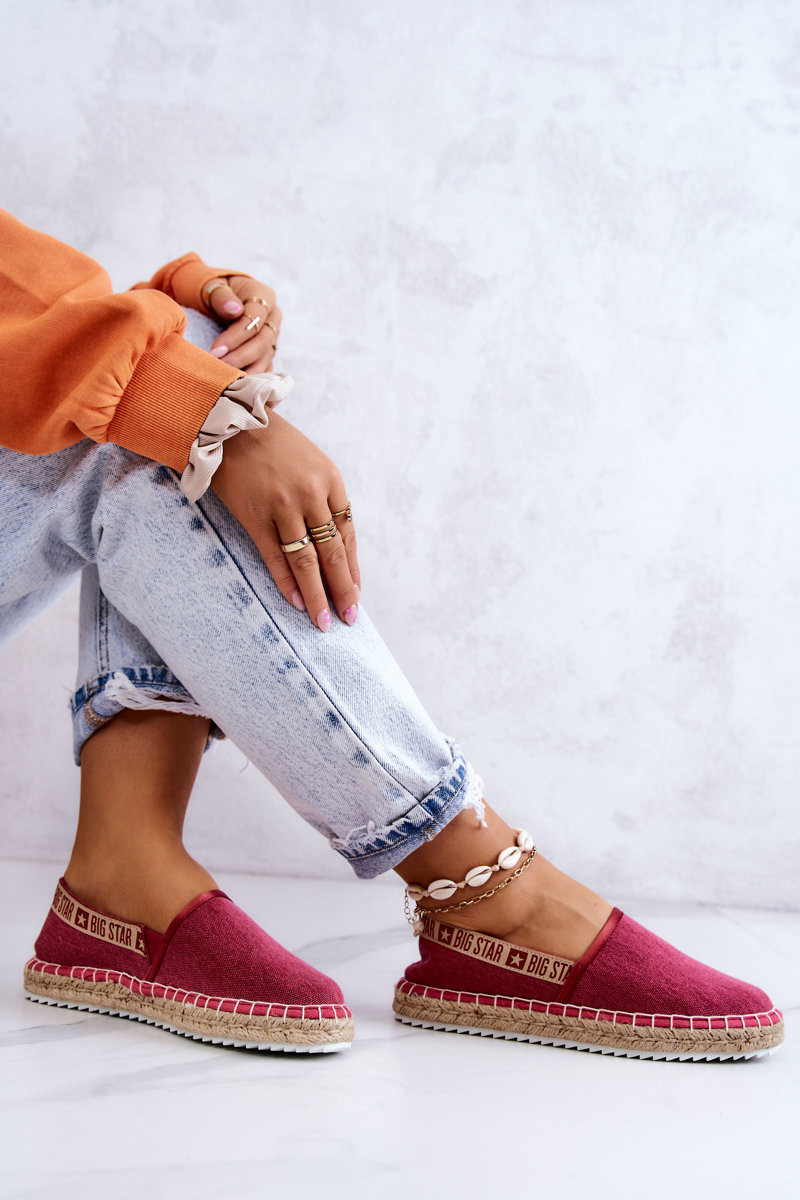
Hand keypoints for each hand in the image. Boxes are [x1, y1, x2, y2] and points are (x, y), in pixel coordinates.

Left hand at [202, 274, 282, 373]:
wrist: (212, 296)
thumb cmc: (209, 288)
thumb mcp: (211, 285)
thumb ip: (222, 296)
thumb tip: (234, 310)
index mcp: (263, 296)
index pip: (254, 320)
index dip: (235, 337)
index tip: (215, 351)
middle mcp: (273, 317)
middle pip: (263, 342)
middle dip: (240, 357)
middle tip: (218, 368)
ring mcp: (272, 336)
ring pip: (266, 358)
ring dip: (247, 372)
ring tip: (227, 383)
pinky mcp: (267, 352)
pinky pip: (265, 369)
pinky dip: (254, 380)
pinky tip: (240, 390)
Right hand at [210, 410, 359, 630]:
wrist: (227, 423)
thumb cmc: (271, 443)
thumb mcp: (310, 461)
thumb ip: (323, 497)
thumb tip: (332, 543)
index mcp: (330, 479)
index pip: (348, 533)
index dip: (352, 567)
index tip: (356, 593)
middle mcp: (311, 494)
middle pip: (332, 552)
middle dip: (343, 589)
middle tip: (349, 618)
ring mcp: (283, 507)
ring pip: (307, 561)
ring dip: (317, 595)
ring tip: (324, 621)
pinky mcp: (255, 517)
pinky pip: (275, 558)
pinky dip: (287, 583)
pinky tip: (297, 602)